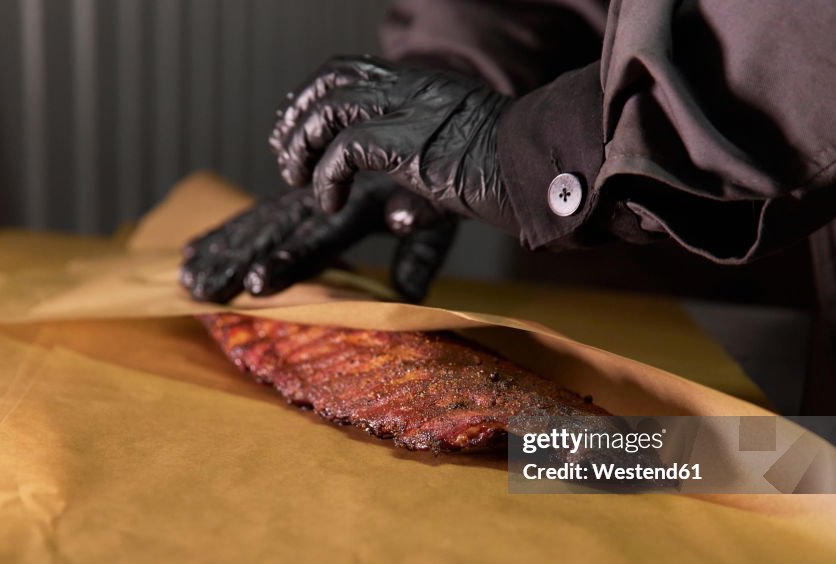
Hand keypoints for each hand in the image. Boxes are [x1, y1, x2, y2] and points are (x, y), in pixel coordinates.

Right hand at [180, 175, 456, 303]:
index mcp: (359, 204)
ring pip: (254, 221)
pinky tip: (191, 250)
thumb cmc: (435, 183)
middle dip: (235, 261)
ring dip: (220, 251)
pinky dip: (222, 232)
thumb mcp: (438, 218)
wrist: (420, 124)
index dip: (286, 261)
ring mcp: (304, 195)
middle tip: (203, 289)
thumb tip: (408, 293)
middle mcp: (324, 196)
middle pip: (272, 229)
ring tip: (187, 279)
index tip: (256, 284)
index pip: (317, 237)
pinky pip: (254, 214)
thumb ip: (420, 253)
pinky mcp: (293, 197)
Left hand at [270, 55, 517, 231]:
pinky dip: (327, 177)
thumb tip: (395, 221)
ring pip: (330, 111)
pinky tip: (329, 203)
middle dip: (298, 115)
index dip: (314, 96)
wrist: (549, 168)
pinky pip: (346, 150)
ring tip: (299, 180)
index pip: (351, 71)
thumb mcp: (461, 165)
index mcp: (423, 85)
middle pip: (332, 80)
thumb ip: (422, 179)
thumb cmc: (515, 175)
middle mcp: (414, 88)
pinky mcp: (409, 143)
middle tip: (285, 157)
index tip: (297, 128)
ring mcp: (411, 112)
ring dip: (303, 145)